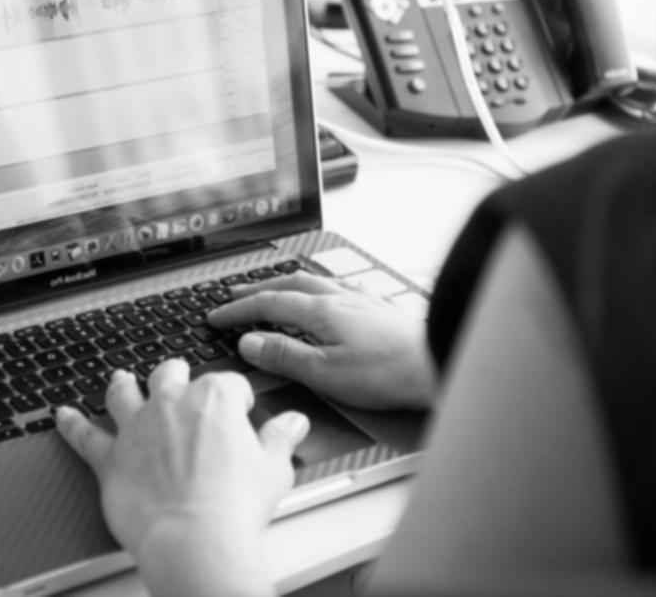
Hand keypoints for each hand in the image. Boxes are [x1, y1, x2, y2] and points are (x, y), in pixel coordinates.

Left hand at [55, 360, 308, 596]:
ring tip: (120, 378)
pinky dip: (71, 424)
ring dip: (123, 384)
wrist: (193, 538)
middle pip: (171, 374)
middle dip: (177, 375)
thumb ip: (281, 438)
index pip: (229, 383)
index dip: (238, 398)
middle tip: (182, 383)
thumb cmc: (235, 506)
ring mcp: (137, 428)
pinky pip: (84, 435)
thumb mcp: (274, 468)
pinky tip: (62, 416)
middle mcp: (172, 403)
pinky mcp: (111, 458)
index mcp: (215, 398)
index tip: (243, 412)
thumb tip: (294, 422)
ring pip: (124, 393)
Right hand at [210, 272, 435, 410]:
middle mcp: (341, 298)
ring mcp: (363, 299)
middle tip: (236, 295)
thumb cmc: (389, 373)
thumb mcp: (326, 372)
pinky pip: (343, 286)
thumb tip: (249, 341)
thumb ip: (285, 355)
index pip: (269, 304)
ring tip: (275, 287)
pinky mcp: (381, 307)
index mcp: (322, 311)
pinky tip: (331, 292)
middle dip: (258, 289)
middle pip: (290, 284)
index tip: (216, 316)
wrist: (439, 363)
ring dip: (289, 283)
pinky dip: (323, 286)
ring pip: (317, 281)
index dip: (239, 310)